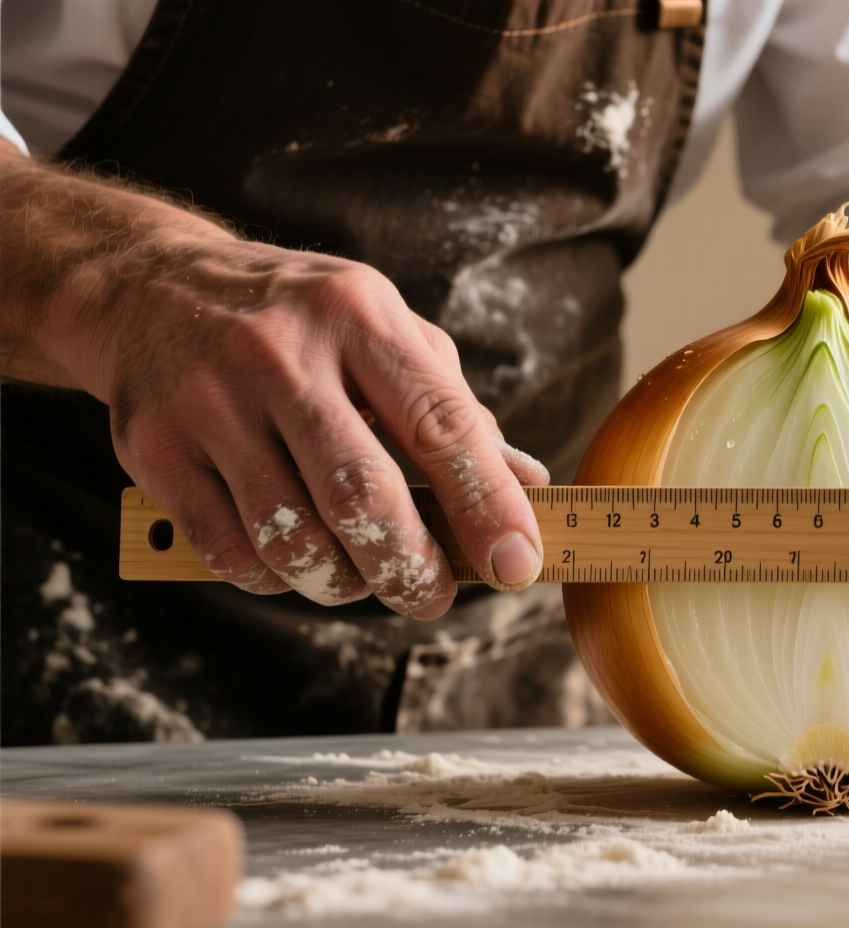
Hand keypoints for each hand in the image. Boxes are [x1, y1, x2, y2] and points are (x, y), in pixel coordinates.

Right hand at [1, 148, 548, 617]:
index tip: (516, 562)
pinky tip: (294, 562)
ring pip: (292, 537)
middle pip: (362, 496)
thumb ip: (452, 408)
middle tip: (432, 596)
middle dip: (410, 567)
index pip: (441, 425)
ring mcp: (210, 401)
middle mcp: (281, 353)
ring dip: (342, 583)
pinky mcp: (155, 448)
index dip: (487, 504)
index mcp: (359, 316)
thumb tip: (529, 485)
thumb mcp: (384, 331)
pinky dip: (276, 579)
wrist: (148, 288)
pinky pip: (229, 552)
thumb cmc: (298, 322)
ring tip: (361, 577)